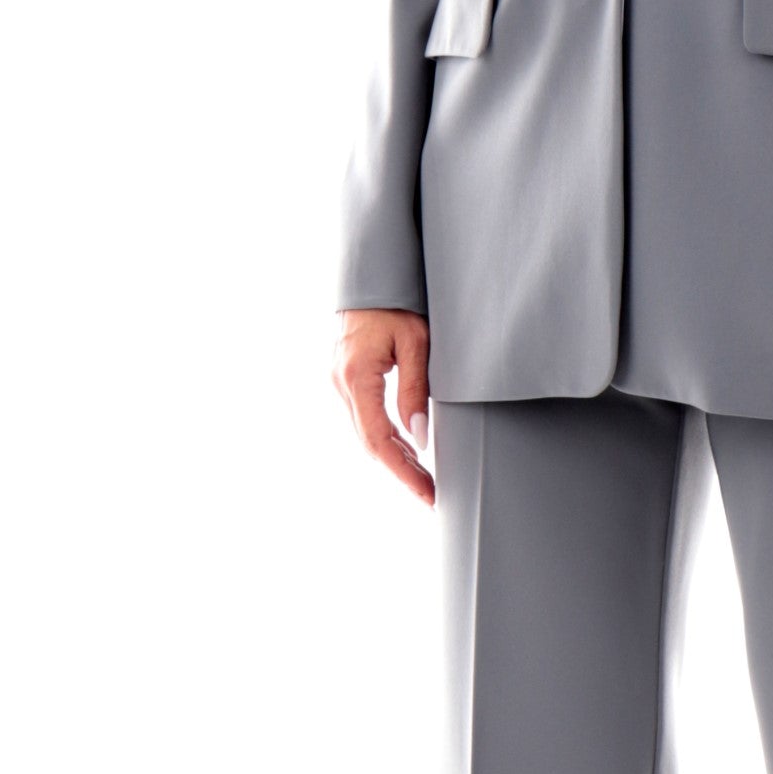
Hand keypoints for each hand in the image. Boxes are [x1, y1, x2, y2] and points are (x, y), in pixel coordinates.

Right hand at [333, 309, 434, 505]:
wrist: (373, 277)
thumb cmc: (398, 304)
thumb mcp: (417, 344)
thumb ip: (416, 391)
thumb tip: (419, 439)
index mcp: (357, 377)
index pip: (379, 439)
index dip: (403, 471)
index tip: (427, 493)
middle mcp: (342, 384)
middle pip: (370, 443)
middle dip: (401, 472)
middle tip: (431, 496)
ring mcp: (341, 382)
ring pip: (367, 434)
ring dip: (395, 458)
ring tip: (425, 480)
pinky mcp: (347, 379)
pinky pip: (366, 419)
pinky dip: (387, 439)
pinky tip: (408, 450)